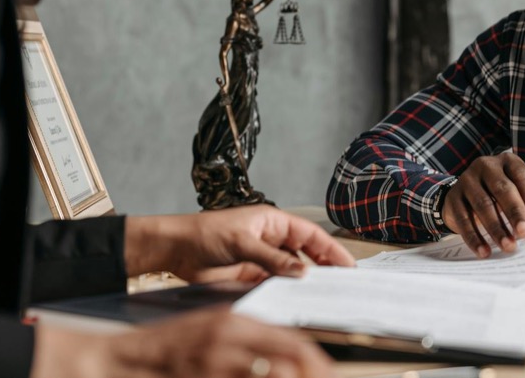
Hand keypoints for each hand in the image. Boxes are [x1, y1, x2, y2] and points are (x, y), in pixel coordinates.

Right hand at [32, 308, 334, 377]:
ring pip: (271, 373)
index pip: (290, 339)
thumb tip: (284, 355)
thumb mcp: (211, 330)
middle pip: (289, 358)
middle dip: (313, 371)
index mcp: (234, 322)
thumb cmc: (170, 347)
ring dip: (291, 377)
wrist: (124, 359)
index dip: (314, 360)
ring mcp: (215, 362)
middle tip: (327, 377)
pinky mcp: (203, 376)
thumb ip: (246, 339)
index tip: (327, 370)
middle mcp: (229, 338)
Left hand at [126, 206, 354, 283]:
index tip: (348, 265)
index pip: (310, 235)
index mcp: (272, 222)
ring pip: (291, 272)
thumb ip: (273, 259)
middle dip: (323, 267)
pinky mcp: (251, 276)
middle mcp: (270, 240)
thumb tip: (302, 271)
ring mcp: (262, 259)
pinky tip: (293, 301)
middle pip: (305, 254)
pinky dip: (285, 292)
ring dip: (303, 282)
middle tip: (341, 285)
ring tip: (321, 296)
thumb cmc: (205, 233)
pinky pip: (274, 285)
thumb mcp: (242, 242)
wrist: (176, 249)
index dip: (330, 249)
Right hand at [442, 151, 524, 257]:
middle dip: (515, 213)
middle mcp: (486, 166)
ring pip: (482, 204)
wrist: (465, 194)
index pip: (522, 177)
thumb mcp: (515, 193)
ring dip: (496, 228)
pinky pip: (463, 218)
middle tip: (524, 233)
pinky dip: (474, 237)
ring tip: (508, 246)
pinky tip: (484, 251)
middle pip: (502, 189)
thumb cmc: (500, 196)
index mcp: (508, 161)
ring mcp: (467, 179)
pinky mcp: (453, 197)